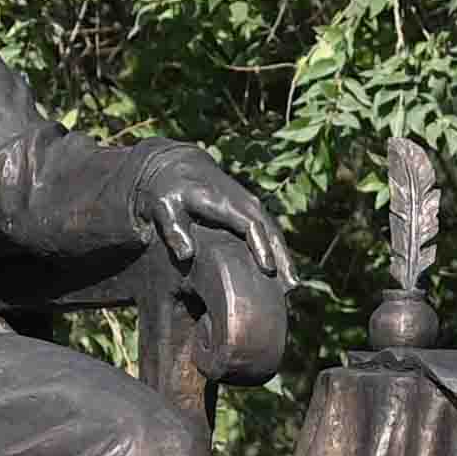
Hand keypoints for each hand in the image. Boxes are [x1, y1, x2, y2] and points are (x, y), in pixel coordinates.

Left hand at [131, 147, 287, 275]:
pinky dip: (278, 251)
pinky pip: (269, 233)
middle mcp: (245, 202)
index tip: (268, 269)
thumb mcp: (164, 208)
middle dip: (282, 256)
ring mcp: (251, 206)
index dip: (261, 246)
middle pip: (270, 230)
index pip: (250, 224)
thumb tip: (186, 256)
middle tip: (291, 286)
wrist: (179, 169)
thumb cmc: (170, 192)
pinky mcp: (252, 213)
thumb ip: (173, 230)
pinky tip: (282, 274)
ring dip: (285, 257)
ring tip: (292, 286)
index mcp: (224, 202)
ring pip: (274, 233)